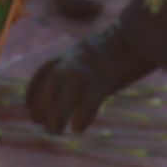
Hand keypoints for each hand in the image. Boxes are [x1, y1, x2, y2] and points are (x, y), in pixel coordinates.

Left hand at [25, 23, 154, 134]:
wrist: (136, 37)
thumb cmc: (117, 45)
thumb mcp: (87, 48)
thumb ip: (73, 62)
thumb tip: (62, 79)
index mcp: (66, 55)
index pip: (40, 76)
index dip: (31, 95)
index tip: (30, 109)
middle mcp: (69, 64)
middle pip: (44, 95)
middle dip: (40, 112)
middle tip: (43, 123)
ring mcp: (84, 75)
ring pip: (59, 108)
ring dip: (56, 122)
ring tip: (57, 129)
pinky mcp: (101, 85)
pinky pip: (84, 110)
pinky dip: (80, 121)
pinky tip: (79, 126)